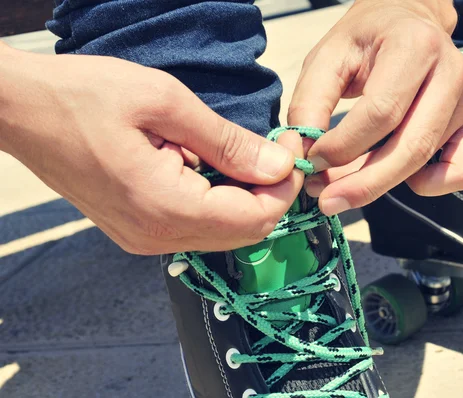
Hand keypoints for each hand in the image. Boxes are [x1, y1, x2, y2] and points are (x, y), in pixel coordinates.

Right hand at [0, 44, 303, 253]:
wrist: (21, 111)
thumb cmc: (83, 97)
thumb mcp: (165, 103)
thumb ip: (227, 142)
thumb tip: (277, 166)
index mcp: (165, 206)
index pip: (254, 218)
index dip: (285, 187)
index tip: (291, 149)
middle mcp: (156, 235)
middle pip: (244, 233)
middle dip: (271, 194)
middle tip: (276, 150)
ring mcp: (144, 238)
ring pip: (223, 233)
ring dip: (246, 198)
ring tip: (245, 153)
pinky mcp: (137, 230)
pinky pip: (196, 227)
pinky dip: (219, 202)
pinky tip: (212, 167)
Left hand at [288, 0, 462, 214]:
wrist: (405, 22)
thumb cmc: (364, 41)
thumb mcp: (326, 58)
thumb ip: (310, 102)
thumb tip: (304, 153)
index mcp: (415, 46)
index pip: (381, 113)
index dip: (343, 146)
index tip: (311, 161)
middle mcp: (452, 73)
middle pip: (410, 147)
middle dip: (363, 184)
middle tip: (326, 201)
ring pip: (426, 162)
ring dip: (380, 184)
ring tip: (343, 182)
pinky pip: (460, 172)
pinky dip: (426, 184)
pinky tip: (395, 172)